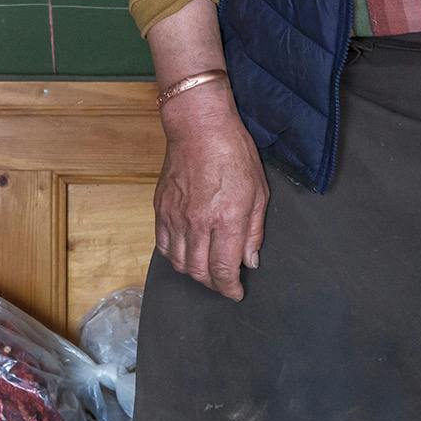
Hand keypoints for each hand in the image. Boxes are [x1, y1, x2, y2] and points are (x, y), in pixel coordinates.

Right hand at [155, 82, 269, 300]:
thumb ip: (253, 231)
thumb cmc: (234, 154)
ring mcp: (175, 217)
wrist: (199, 128)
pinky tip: (186, 255)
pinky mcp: (161, 209)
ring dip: (194, 274)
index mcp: (226, 220)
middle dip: (213, 285)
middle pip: (199, 272)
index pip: (223, 269)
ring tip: (206, 272)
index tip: (236, 293)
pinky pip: (164, 245)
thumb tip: (249, 261)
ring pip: (179, 263)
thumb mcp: (258, 192)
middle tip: (223, 284)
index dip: (229, 288)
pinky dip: (174, 257)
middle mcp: (198, 223)